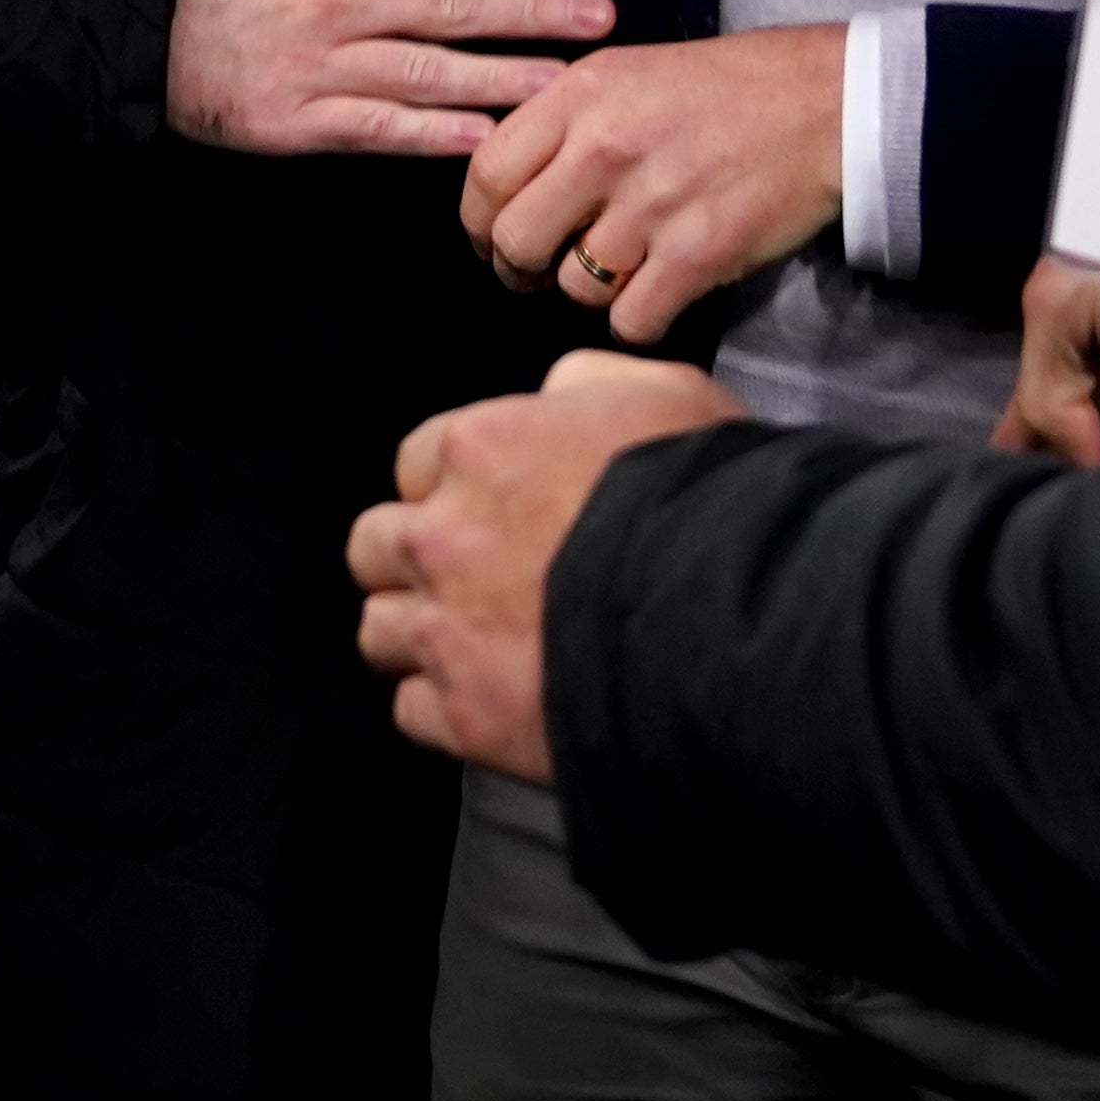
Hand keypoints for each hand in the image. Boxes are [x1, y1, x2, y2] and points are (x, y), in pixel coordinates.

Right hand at [168, 0, 612, 155]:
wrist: (133, 17)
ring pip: (431, 71)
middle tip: (598, 16)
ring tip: (563, 82)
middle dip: (535, 10)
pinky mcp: (299, 120)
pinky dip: (437, 134)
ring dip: (504, 78)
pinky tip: (488, 137)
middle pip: (457, 2)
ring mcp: (322, 64)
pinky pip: (382, 129)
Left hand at [350, 350, 742, 778]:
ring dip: (417, 634)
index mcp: (480, 450)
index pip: (416, 463)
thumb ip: (585, 384)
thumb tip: (552, 396)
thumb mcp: (665, 394)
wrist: (725, 621)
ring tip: (468, 645)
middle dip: (413, 558)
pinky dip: (445, 706)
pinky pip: (412, 710)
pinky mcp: (467, 716)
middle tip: (466, 576)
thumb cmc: (704, 501)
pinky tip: (491, 698)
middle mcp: (442, 538)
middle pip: (374, 546)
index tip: (488, 509)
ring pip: (379, 630)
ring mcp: (447, 632)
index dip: (453, 486)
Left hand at [463, 26, 839, 343]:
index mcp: (581, 95)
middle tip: (540, 273)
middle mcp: (606, 147)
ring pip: (574, 287)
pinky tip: (659, 291)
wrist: (827, 103)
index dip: (478, 221)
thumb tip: (505, 186)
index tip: (492, 239)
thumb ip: (563, 122)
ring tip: (623, 268)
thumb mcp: (628, 74)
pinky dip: (639, 317)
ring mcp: (652, 204)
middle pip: (516, 240)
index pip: (486, 173)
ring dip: (591, 290)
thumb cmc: (727, 89)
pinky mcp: (698, 254)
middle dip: (520, 269)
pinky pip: (631, 319)